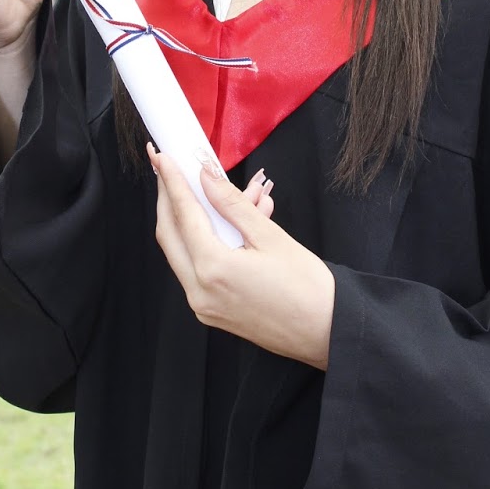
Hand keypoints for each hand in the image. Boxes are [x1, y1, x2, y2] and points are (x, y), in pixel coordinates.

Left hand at [150, 149, 335, 369]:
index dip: (172, 181)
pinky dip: (206, 242)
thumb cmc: (307, 288)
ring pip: (182, 251)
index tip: (163, 157)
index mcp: (213, 269)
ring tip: (218, 193)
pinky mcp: (212, 311)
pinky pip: (198, 269)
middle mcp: (200, 291)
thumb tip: (206, 179)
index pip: (183, 214)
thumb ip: (233, 205)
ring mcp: (203, 305)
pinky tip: (231, 223)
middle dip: (168, 199)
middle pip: (169, 234)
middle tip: (169, 171)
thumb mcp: (271, 236)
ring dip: (192, 219)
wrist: (326, 332)